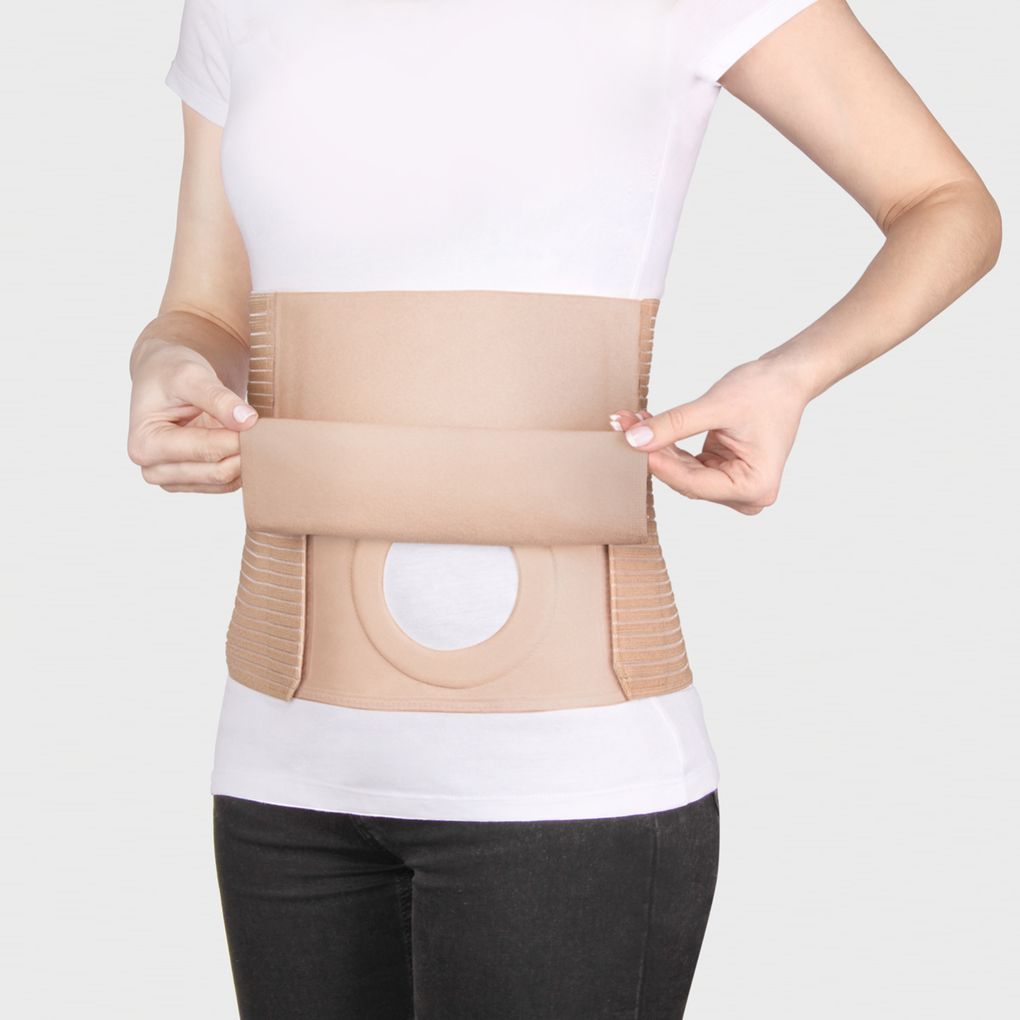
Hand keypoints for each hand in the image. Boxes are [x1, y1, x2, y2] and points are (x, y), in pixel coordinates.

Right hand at [127, 338, 257, 492]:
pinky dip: (241, 466)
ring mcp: (171, 481)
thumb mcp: (191, 375)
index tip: (259, 422)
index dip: (238, 437)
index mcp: (145, 444)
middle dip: (245, 451)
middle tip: (264, 430)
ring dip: (246, 460)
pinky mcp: (189, 482)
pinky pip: (225, 483)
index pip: (206, 450)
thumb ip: (218, 398)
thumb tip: (248, 422)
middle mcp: (153, 469)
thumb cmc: (169, 373)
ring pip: (225, 481)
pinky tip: (247, 445)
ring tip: (255, 434)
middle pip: (217, 472)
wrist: (162, 377)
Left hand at [610, 359, 808, 514]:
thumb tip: (636, 440)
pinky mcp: (721, 473)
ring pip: (681, 472)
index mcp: (753, 487)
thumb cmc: (766, 392)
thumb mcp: (716, 406)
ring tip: (631, 420)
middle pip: (685, 480)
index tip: (632, 444)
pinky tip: (647, 424)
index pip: (694, 483)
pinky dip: (668, 444)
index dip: (660, 464)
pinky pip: (686, 463)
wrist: (785, 379)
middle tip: (623, 425)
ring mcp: (733, 486)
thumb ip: (675, 425)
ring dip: (657, 446)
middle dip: (654, 451)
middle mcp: (745, 495)